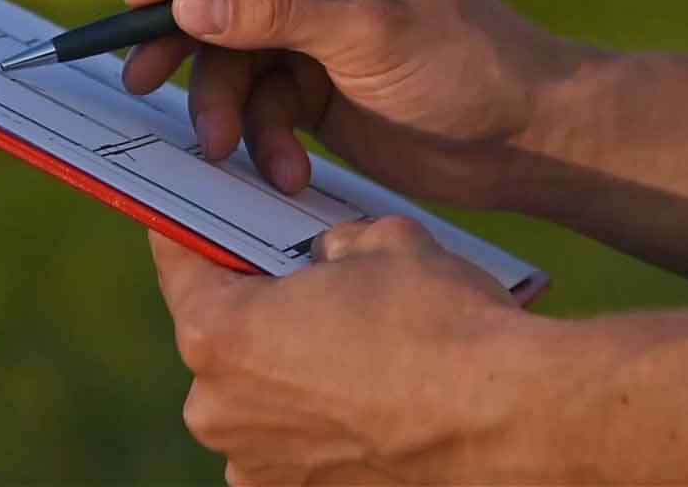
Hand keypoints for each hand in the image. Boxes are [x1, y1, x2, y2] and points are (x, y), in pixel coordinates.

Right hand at [120, 0, 568, 206]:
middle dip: (186, 44)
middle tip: (140, 80)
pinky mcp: (311, 78)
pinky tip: (288, 170)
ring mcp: (310, 21)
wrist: (523, 140)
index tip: (138, 3)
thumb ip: (277, 14)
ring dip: (227, 109)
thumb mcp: (369, 35)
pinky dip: (264, 139)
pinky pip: (258, 103)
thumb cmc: (467, 65)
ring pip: (229, 57)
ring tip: (230, 151)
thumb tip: (188, 2)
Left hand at [150, 219, 530, 484]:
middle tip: (312, 292)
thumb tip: (329, 261)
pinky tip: (373, 403)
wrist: (507, 417)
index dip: (190, 236)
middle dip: (259, 314)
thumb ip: (334, 247)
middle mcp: (218, 411)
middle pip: (222, 342)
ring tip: (358, 354)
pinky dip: (324, 427)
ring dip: (292, 377)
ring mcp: (258, 468)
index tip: (190, 225)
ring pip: (259, 401)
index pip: (181, 267)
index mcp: (218, 335)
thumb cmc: (438, 322)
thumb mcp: (382, 243)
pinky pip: (296, 449)